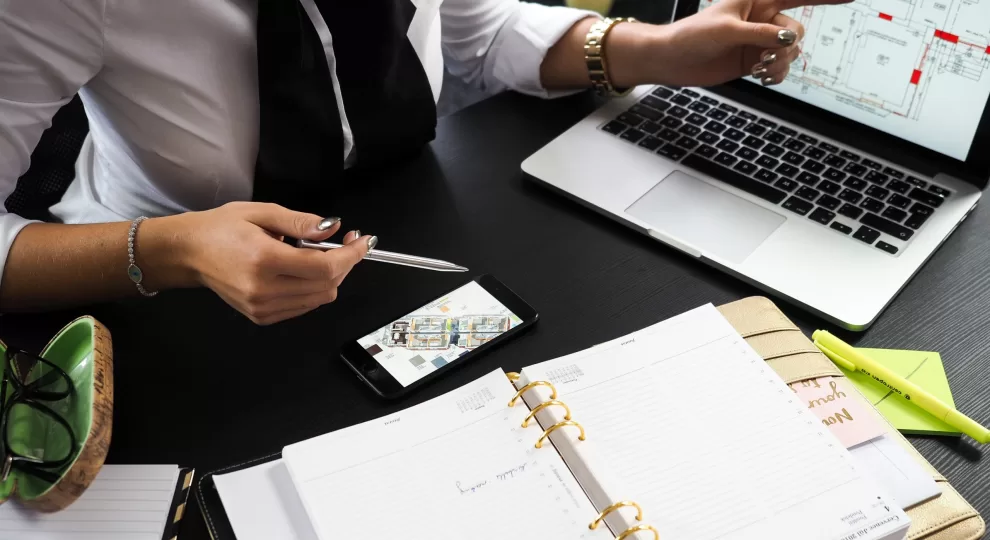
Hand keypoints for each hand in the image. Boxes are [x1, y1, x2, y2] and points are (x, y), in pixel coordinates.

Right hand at [168, 202, 373, 324]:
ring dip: (331, 277)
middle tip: (346, 242)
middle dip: (345, 264)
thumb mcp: (261, 212)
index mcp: (265, 260)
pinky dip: (313, 289)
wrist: (189, 253)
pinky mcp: (261, 317)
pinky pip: (304, 306)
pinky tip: (303, 270)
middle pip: (327, 285)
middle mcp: (265, 290)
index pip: (325, 267)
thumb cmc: (222, 228)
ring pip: (319, 299)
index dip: (351, 255)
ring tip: (320, 254)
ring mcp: (263, 308)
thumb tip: (333, 228)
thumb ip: (300, 222)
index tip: (363, 241)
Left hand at [616, 0, 848, 87]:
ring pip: (790, 52)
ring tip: (759, 69)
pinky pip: (780, 69)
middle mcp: (761, 20)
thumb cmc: (692, 36)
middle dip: (787, 46)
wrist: (672, 60)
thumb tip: (789, 40)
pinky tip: (764, 78)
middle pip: (796, 30)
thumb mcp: (727, 30)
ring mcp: (759, 42)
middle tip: (766, 58)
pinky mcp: (754, 61)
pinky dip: (777, 75)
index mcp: (757, 0)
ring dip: (780, 63)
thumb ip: (760, 34)